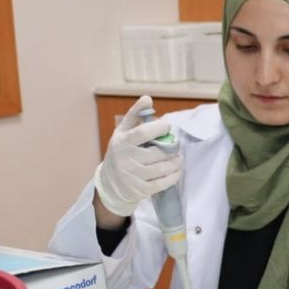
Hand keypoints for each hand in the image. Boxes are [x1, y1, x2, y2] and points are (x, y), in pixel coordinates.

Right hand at [94, 96, 182, 216]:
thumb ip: (135, 115)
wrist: (110, 183)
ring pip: (164, 168)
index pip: (143, 133)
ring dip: (176, 162)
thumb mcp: (122, 132)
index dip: (160, 128)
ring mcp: (133, 176)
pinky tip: (176, 170)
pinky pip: (164, 183)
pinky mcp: (141, 190)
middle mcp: (126, 159)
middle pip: (158, 152)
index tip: (167, 127)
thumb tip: (148, 98)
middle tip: (176, 145)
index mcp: (122, 142)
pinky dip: (174, 175)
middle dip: (172, 148)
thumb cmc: (121, 152)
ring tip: (178, 158)